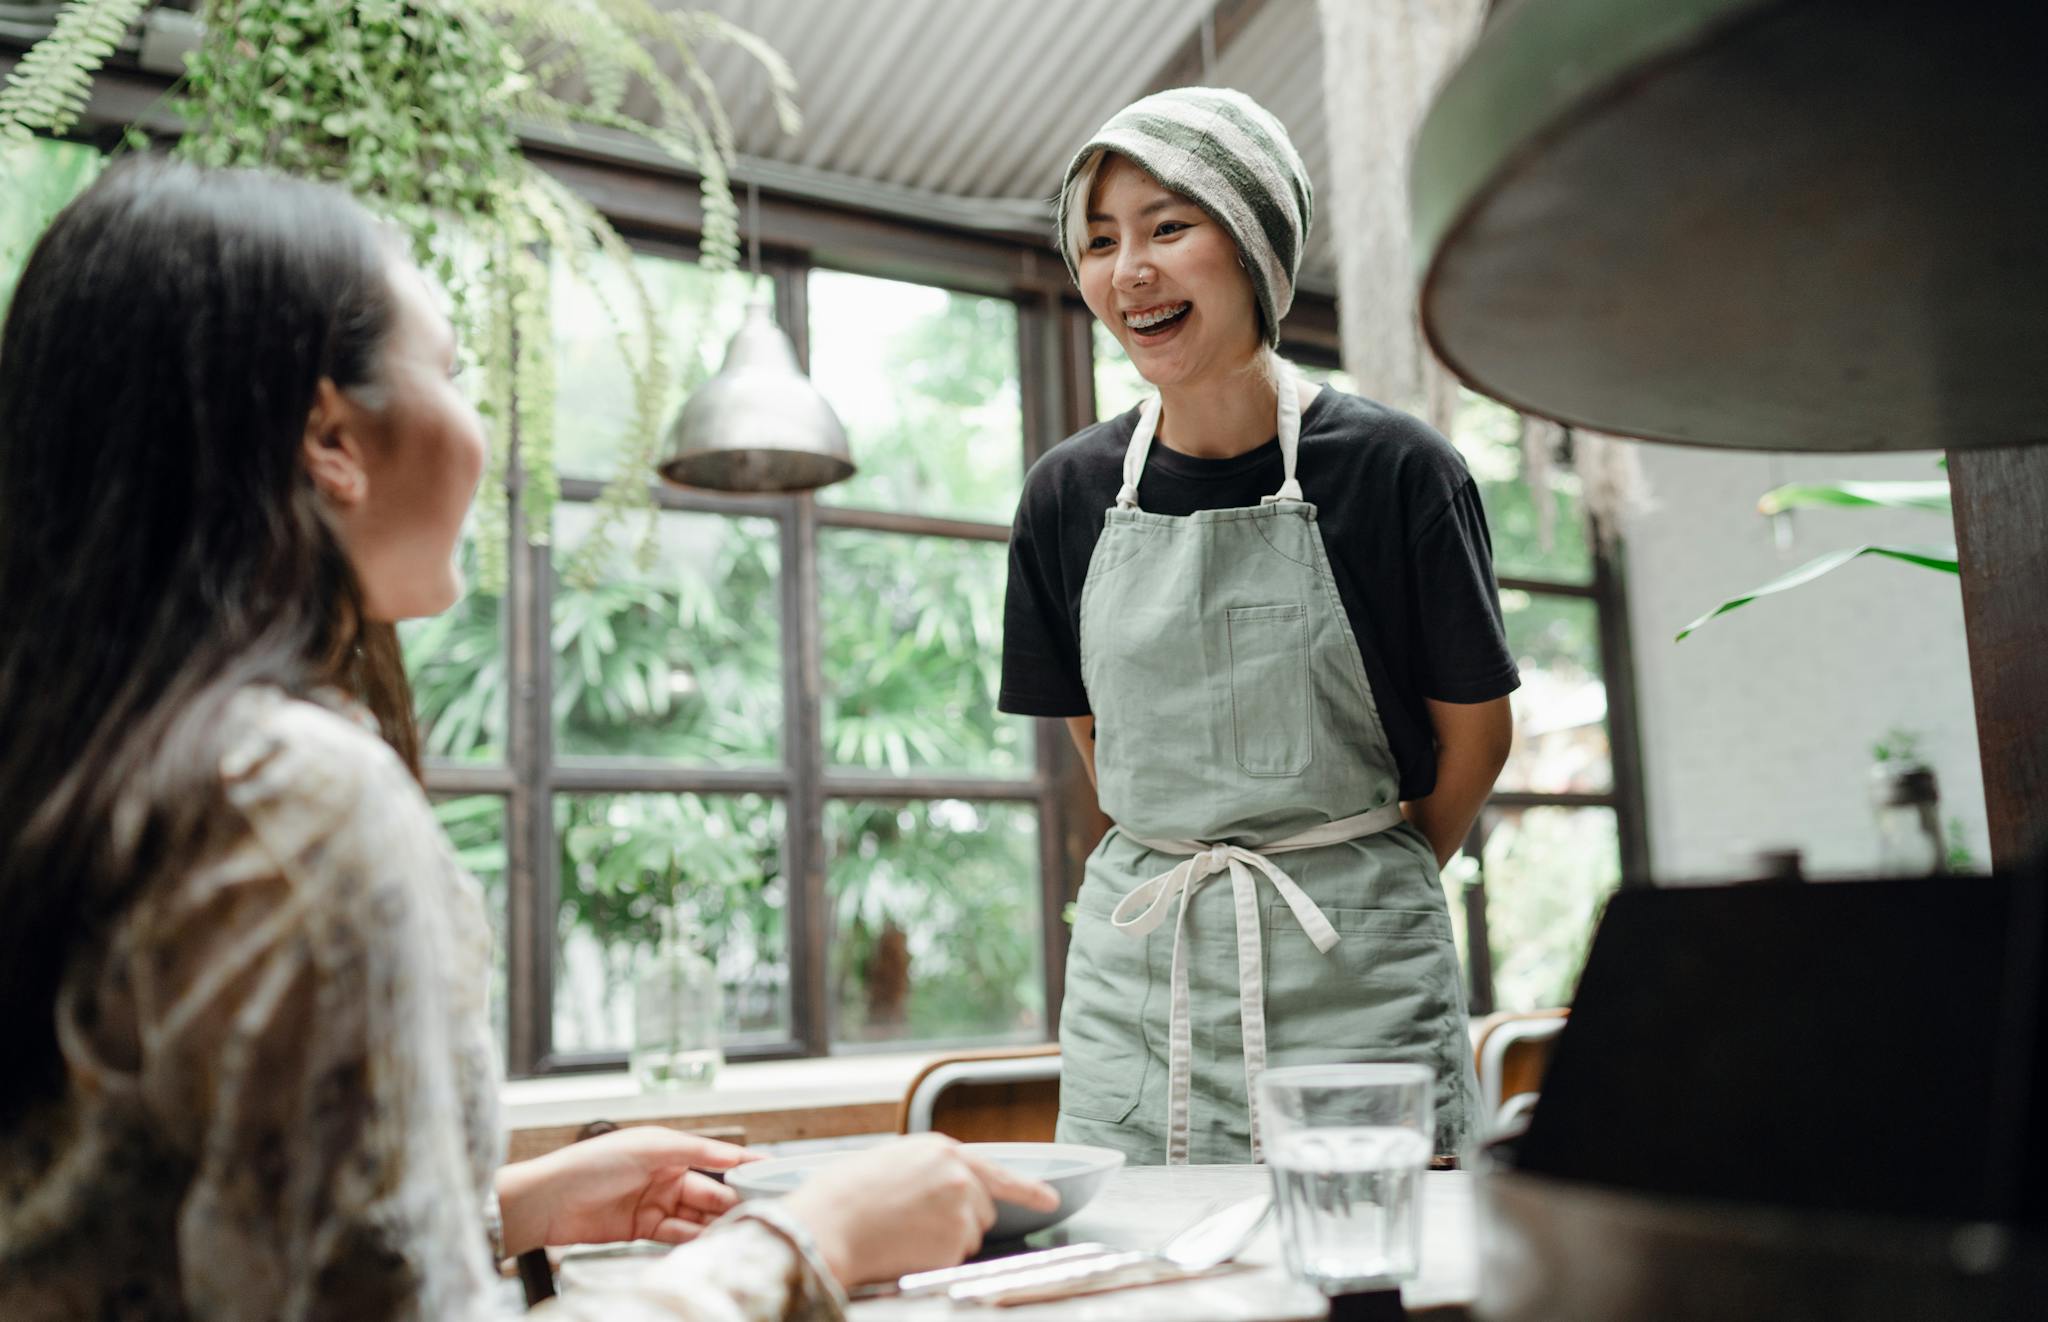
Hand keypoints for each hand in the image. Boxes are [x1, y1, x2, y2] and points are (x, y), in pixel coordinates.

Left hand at [495, 1126, 760, 1254]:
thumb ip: (693, 1152)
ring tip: (736, 1232)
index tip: (772, 1172)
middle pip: (709, 1191)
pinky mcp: (642, 1230)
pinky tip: (708, 1243)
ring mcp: (654, 1204)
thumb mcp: (647, 1147)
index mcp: (668, 1149)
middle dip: (732, 1201)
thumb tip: (732, 1156)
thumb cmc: (590, 1164)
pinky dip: (693, 1239)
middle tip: (757, 1212)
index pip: (714, 1157)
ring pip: (695, 1215)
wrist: (548, 1201)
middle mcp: (664, 1176)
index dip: (743, 1164)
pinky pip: (676, 1234)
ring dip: (714, 1224)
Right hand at [778, 1134, 1059, 1286]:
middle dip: (960, 1221)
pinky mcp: (955, 1242)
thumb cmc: (844, 1194)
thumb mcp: (889, 1161)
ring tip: (903, 1233)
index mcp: (941, 1150)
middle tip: (917, 1225)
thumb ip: (925, 1170)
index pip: (997, 1171)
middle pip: (982, 1210)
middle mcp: (959, 1176)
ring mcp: (961, 1210)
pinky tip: (905, 1249)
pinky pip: (953, 1260)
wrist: (829, 1223)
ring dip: (945, 1242)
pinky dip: (934, 1260)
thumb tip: (938, 1189)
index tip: (1049, 1200)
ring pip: (969, 1238)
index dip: (1027, 1189)